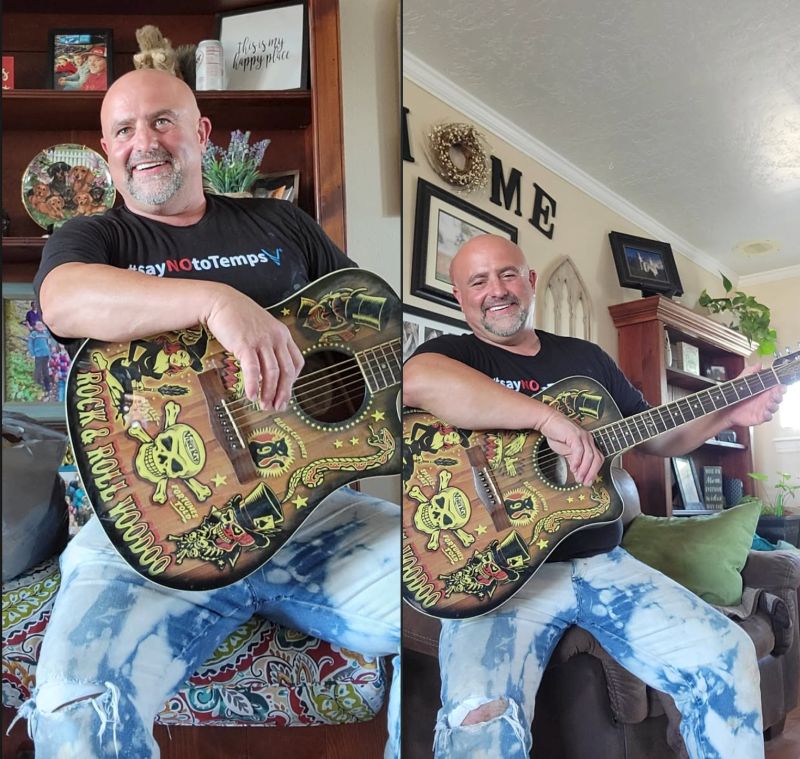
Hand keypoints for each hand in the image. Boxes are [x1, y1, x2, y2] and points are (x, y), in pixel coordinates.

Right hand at [204, 288, 303, 409]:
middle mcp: (276, 338)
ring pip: (272, 373)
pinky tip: (251, 396)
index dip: (293, 381)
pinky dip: (253, 385)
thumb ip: (269, 346)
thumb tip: (270, 371)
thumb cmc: (239, 317)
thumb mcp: (262, 329)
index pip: (297, 362)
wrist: (220, 302)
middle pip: (287, 371)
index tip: (286, 393)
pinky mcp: (246, 344)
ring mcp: (262, 341)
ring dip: (269, 393)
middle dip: (283, 393)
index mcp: (283, 335)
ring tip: (264, 405)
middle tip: (278, 407)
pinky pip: (253, 369)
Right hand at [539, 408, 603, 485]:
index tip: (588, 482)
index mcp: (588, 443)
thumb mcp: (566, 451)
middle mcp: (588, 439)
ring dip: (585, 469)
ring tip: (579, 477)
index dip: (594, 471)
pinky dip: (577, 461)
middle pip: (596, 458)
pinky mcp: (574, 435)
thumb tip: (578, 475)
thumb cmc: (556, 434)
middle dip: (592, 473)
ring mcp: (582, 436)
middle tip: (585, 482)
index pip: (597, 459)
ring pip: (589, 456)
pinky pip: (579, 450)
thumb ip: (574, 462)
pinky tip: (573, 468)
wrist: (547, 421)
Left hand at [725, 364, 785, 426]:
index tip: (780, 385)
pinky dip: (768, 415)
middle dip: (779, 395)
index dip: (780, 386)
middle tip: (775, 394)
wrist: (725, 407)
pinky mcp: (760, 416)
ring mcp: (763, 408)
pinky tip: (765, 413)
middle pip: (778, 397)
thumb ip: (750, 372)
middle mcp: (765, 398)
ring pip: (774, 407)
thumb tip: (758, 364)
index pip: (776, 387)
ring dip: (774, 405)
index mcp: (763, 389)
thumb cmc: (734, 395)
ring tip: (769, 403)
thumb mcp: (741, 380)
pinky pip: (768, 417)